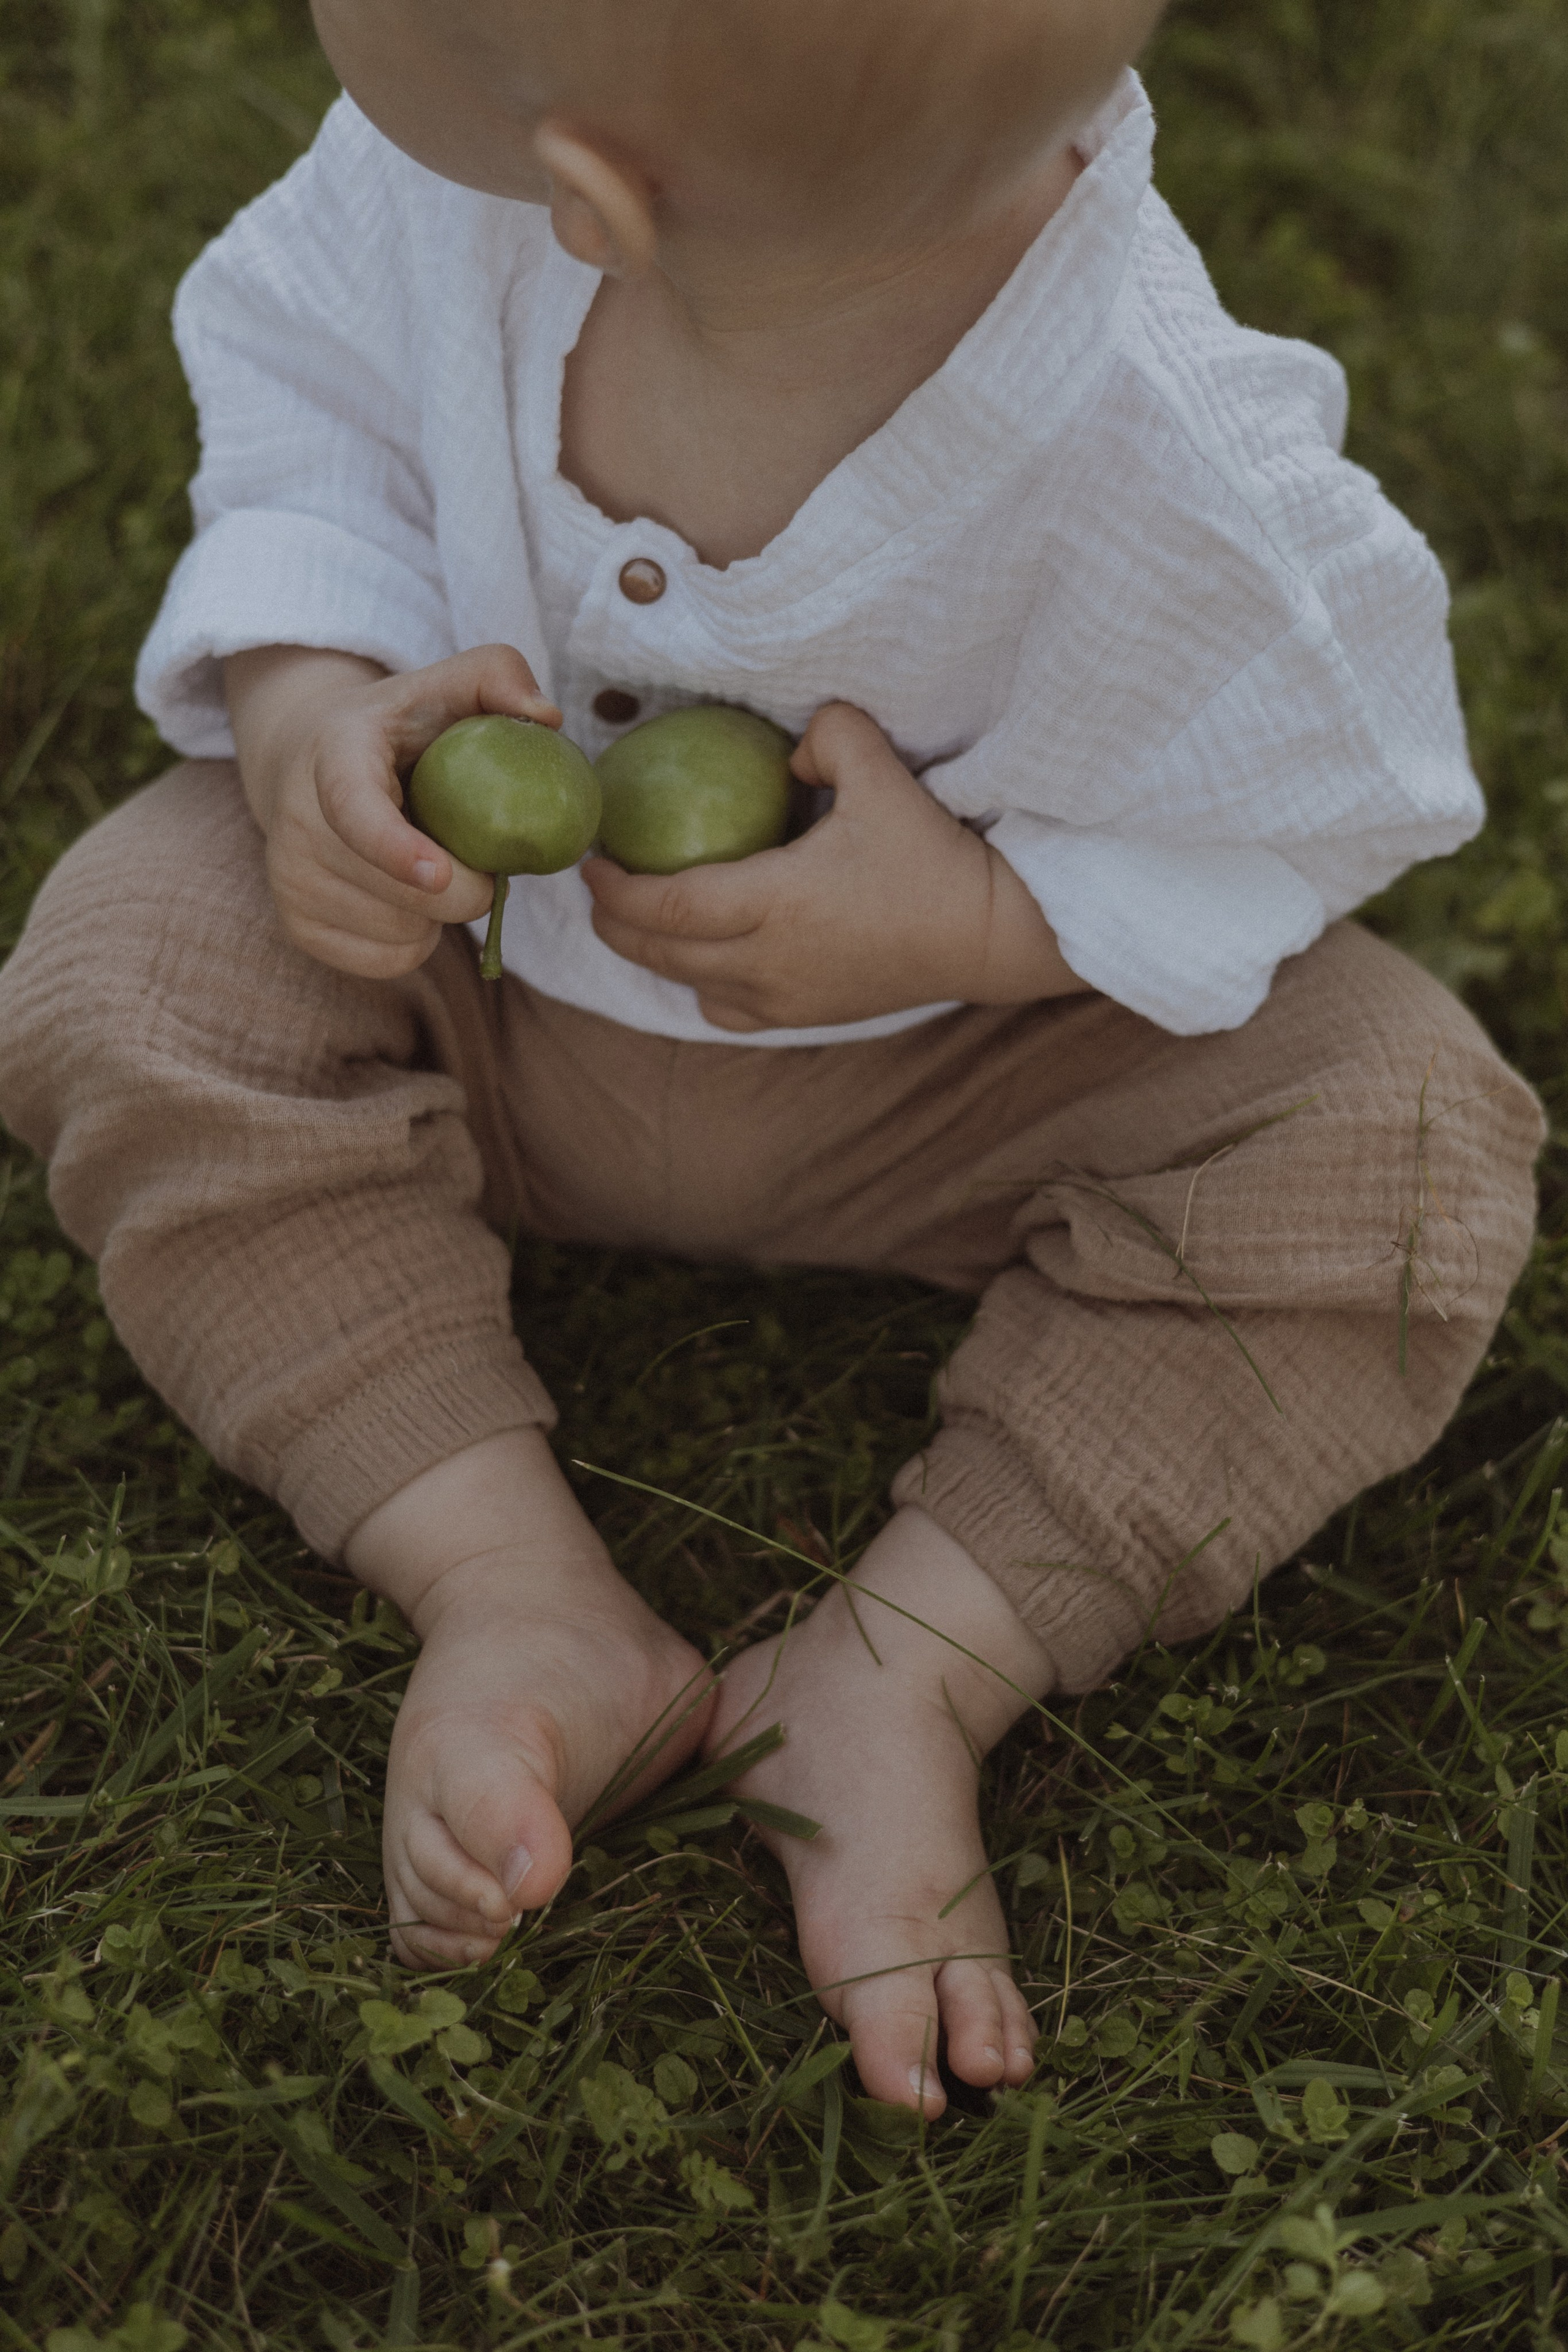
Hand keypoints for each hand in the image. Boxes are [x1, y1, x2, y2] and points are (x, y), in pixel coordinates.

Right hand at [224, 643, 559, 977]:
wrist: (309, 764)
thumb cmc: (400, 728)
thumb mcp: (443, 684)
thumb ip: (498, 675)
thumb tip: (548, 717)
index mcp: (333, 755)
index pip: (353, 810)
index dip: (395, 848)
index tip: (439, 876)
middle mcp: (298, 823)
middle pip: (401, 894)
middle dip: (466, 888)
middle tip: (479, 854)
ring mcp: (291, 881)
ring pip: (402, 934)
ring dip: (441, 914)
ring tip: (432, 864)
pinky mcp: (299, 928)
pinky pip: (389, 962)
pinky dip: (418, 940)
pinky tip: (407, 897)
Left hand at [582, 702, 1087, 1030]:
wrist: (989, 934)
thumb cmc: (933, 854)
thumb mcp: (880, 773)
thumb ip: (828, 737)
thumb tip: (790, 749)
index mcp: (773, 903)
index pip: (664, 903)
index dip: (614, 886)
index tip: (589, 857)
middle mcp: (766, 962)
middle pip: (658, 951)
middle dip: (613, 920)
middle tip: (596, 882)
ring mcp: (783, 997)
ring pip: (687, 984)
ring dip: (652, 952)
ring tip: (639, 914)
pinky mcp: (806, 1016)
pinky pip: (728, 1009)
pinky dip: (701, 983)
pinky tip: (705, 955)